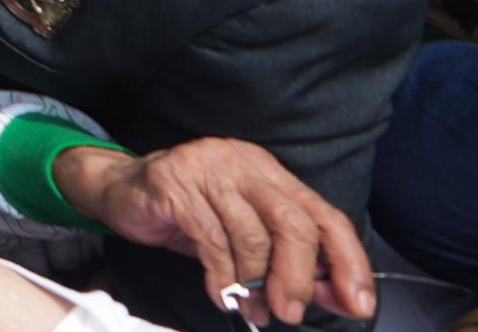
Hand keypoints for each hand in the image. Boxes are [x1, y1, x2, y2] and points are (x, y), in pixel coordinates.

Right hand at [63, 140, 373, 326]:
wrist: (119, 189)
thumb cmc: (189, 214)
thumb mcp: (245, 236)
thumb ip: (289, 261)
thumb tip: (338, 297)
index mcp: (270, 172)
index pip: (325, 215)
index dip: (348, 262)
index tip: (358, 304)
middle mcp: (243, 163)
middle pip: (293, 223)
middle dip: (298, 278)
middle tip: (290, 313)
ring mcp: (207, 169)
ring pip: (251, 235)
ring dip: (254, 285)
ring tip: (249, 309)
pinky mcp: (173, 184)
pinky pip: (211, 241)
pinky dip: (221, 277)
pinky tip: (219, 294)